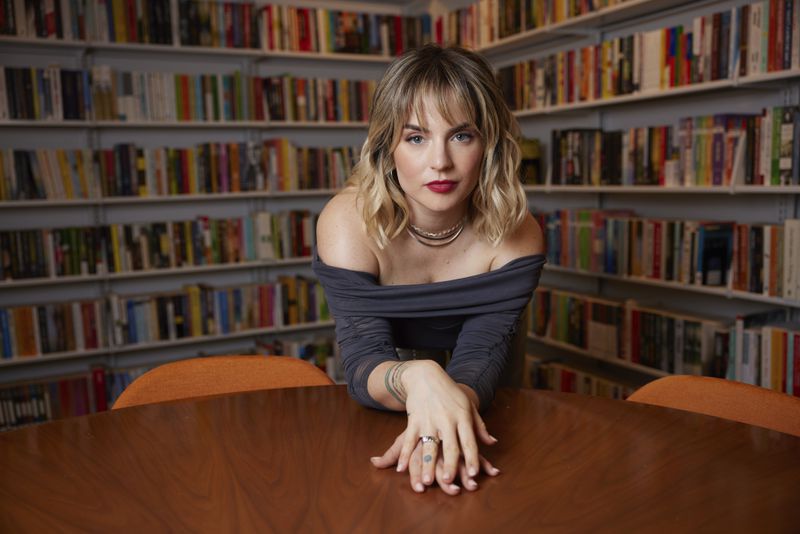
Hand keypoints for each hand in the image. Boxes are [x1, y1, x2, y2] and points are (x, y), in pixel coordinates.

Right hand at [371, 360, 498, 493]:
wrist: (427, 375)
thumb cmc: (450, 393)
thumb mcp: (468, 406)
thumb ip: (479, 426)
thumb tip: (492, 443)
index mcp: (463, 417)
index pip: (469, 441)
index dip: (472, 458)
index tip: (474, 474)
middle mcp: (447, 420)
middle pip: (450, 446)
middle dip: (450, 466)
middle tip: (449, 483)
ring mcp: (429, 420)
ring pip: (429, 445)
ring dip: (428, 464)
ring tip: (426, 481)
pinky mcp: (414, 419)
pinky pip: (409, 440)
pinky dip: (404, 454)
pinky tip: (401, 468)